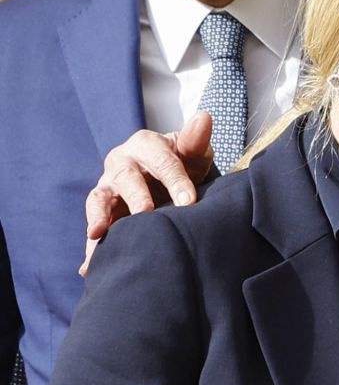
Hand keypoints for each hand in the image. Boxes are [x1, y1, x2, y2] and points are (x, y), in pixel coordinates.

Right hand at [81, 112, 213, 273]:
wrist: (170, 177)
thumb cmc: (184, 162)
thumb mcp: (194, 152)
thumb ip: (197, 140)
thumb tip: (205, 117)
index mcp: (146, 144)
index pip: (163, 162)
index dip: (176, 181)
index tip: (189, 202)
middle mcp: (121, 162)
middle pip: (125, 177)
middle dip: (136, 196)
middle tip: (147, 214)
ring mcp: (108, 186)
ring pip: (98, 200)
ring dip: (99, 217)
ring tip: (98, 234)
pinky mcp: (102, 210)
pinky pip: (94, 226)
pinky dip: (91, 246)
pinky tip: (88, 267)